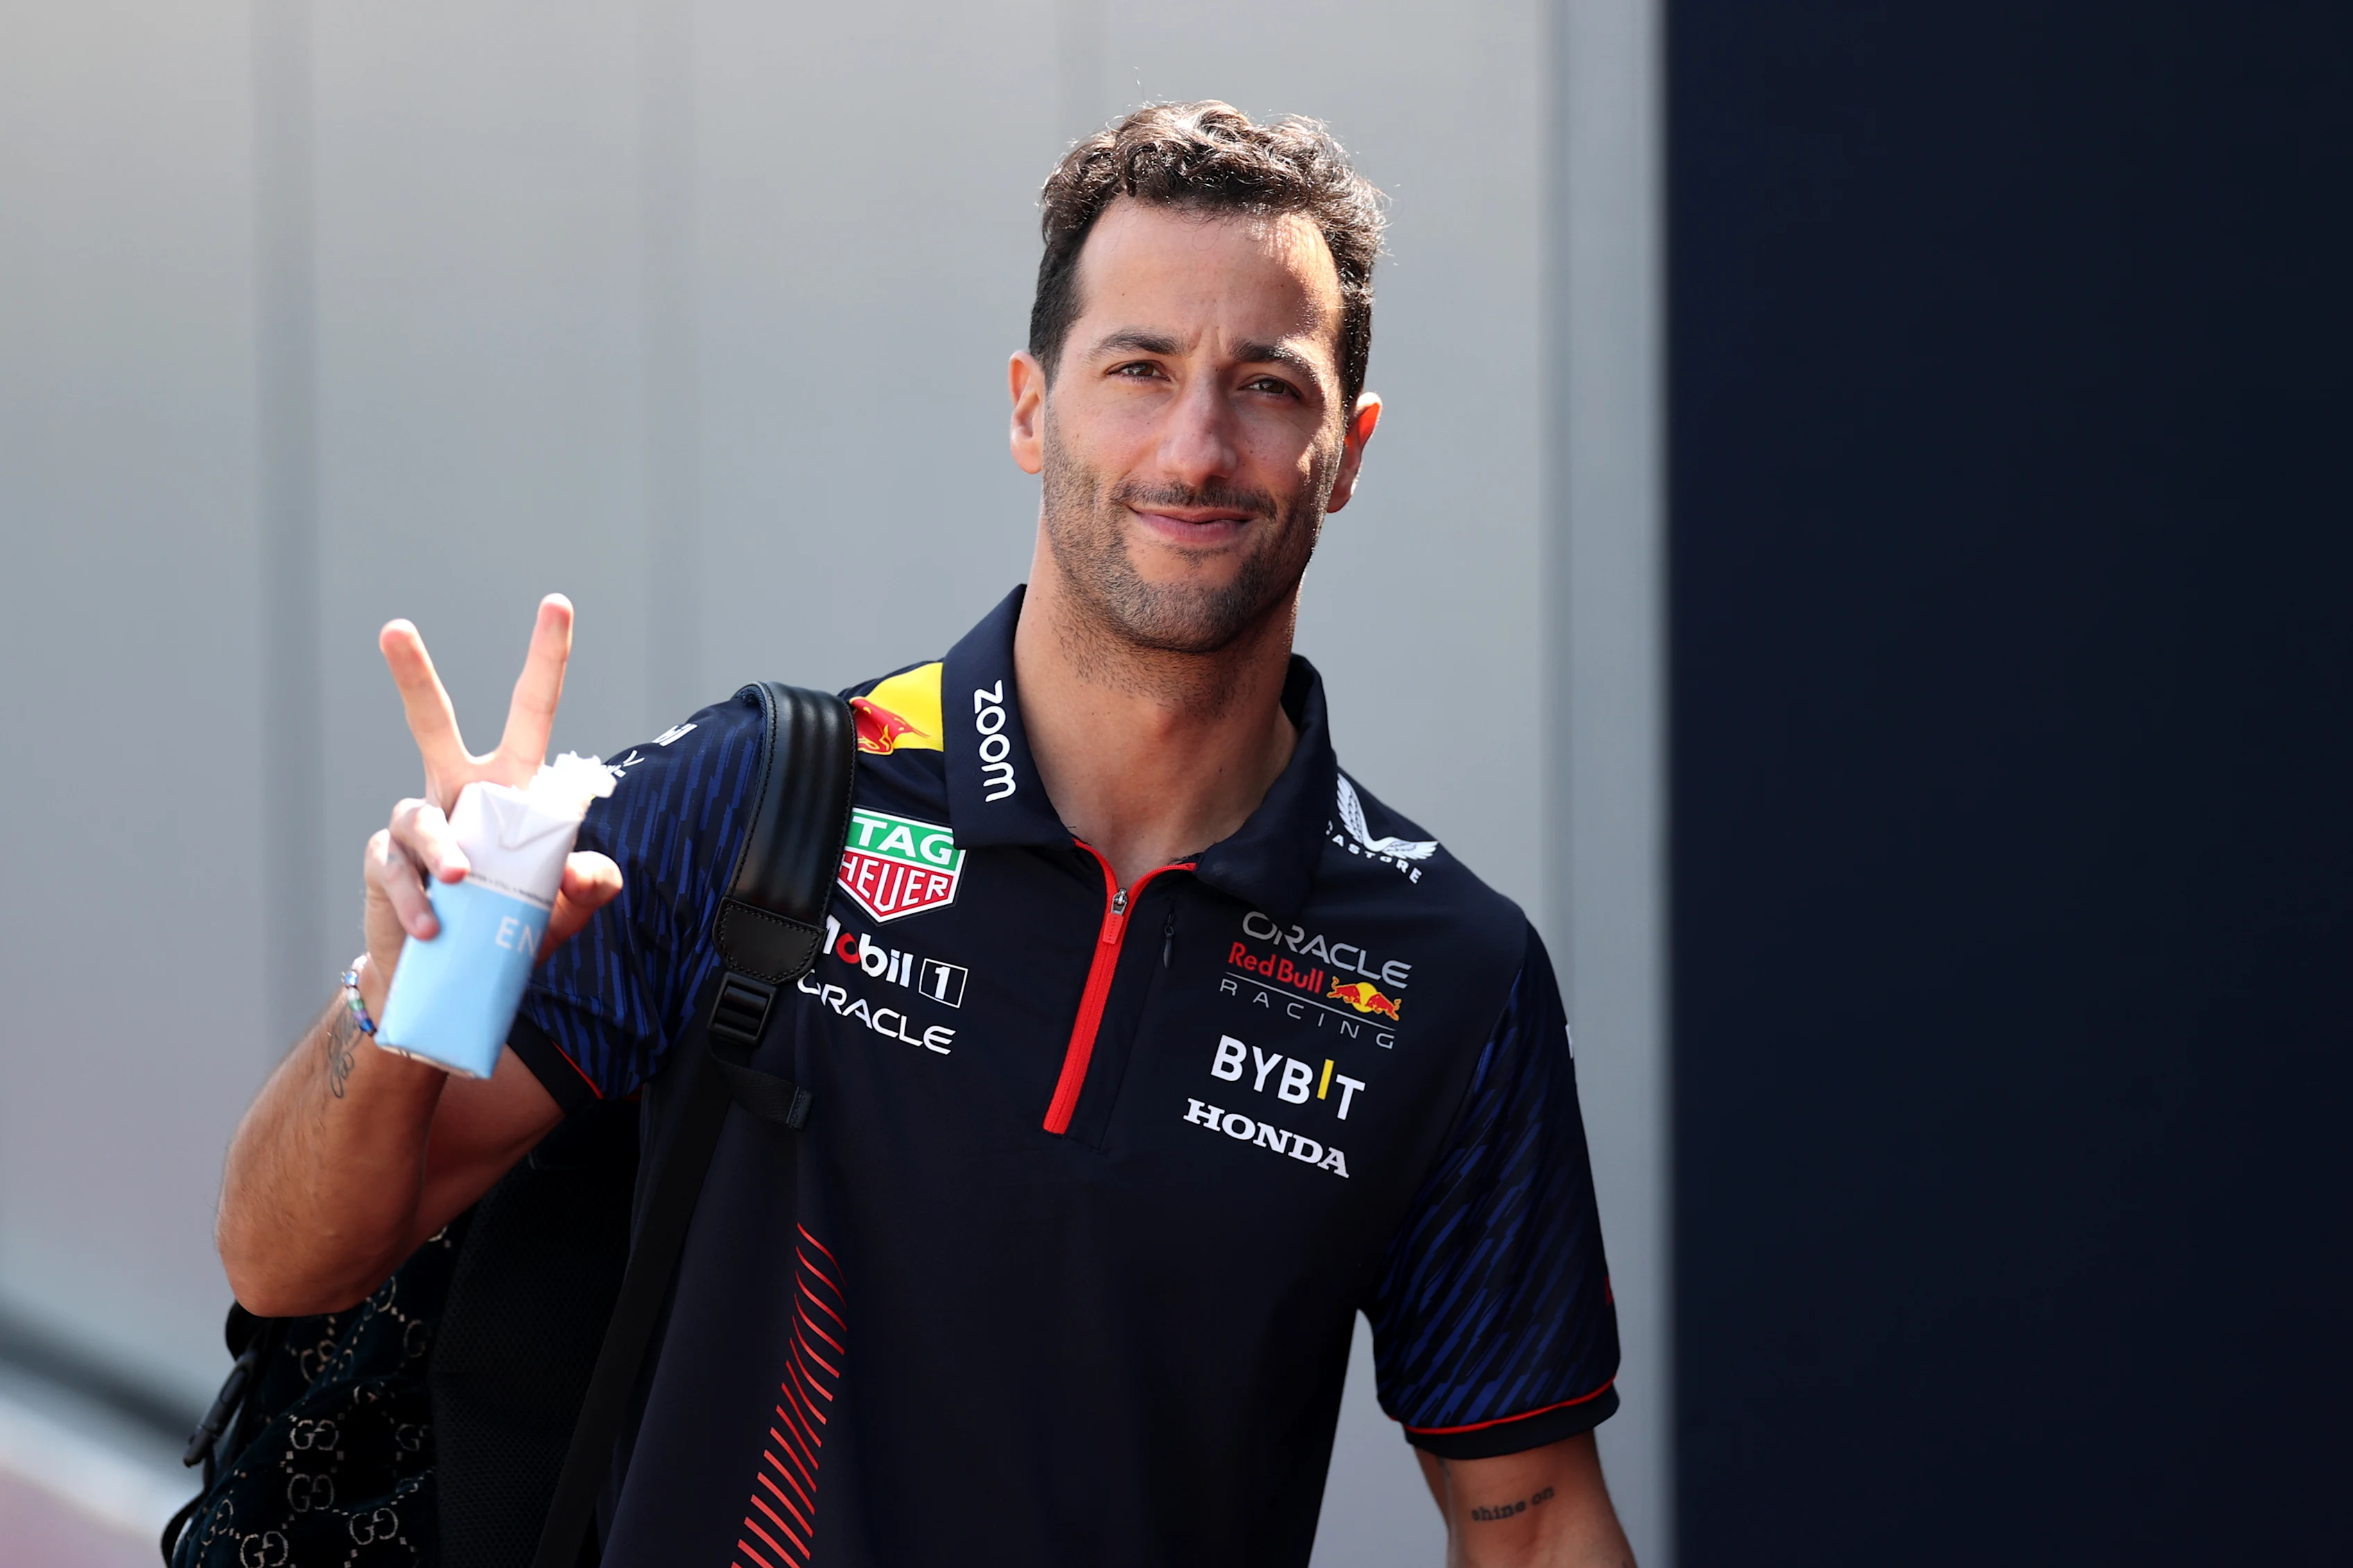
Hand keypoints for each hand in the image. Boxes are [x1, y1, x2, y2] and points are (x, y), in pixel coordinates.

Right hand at [358, 595, 623, 1007]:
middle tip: (394, 629)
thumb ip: (588, 889)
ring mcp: (418, 825)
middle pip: (432, 723)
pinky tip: (435, 925)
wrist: (447, 977)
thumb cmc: (509, 930)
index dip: (546, 660)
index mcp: (512, 788)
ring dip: (444, 849)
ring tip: (460, 884)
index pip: (532, 713)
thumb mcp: (561, 911)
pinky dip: (417, 899)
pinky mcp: (383, 862)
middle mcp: (460, 792)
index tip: (557, 604)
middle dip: (412, 676)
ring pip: (423, 816)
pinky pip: (397, 869)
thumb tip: (599, 871)